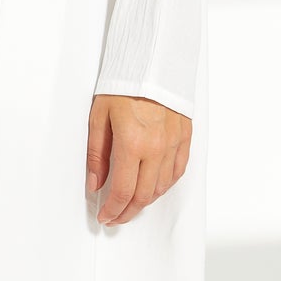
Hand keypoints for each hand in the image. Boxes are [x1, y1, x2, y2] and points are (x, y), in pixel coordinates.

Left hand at [86, 94, 190, 225]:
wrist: (152, 63)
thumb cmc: (123, 86)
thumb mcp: (99, 117)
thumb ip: (96, 154)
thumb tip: (95, 184)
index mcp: (132, 143)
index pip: (123, 191)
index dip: (113, 209)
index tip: (105, 216)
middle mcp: (156, 148)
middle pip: (144, 196)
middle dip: (128, 212)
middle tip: (116, 217)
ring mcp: (174, 144)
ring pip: (162, 187)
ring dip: (146, 201)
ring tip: (131, 204)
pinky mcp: (185, 138)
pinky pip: (177, 172)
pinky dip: (164, 185)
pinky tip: (153, 188)